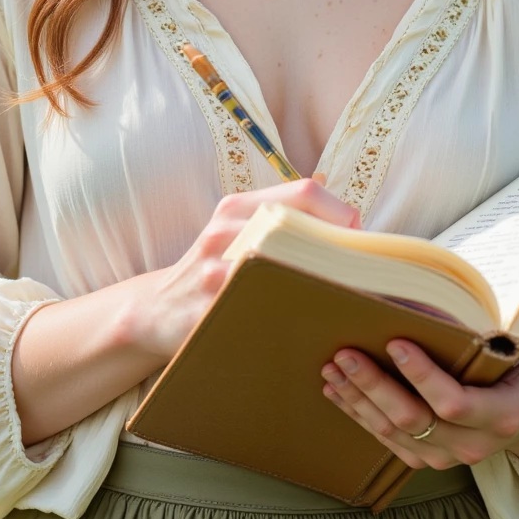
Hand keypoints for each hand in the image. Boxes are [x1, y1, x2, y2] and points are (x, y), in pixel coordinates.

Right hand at [135, 173, 360, 363]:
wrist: (155, 310)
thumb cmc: (213, 268)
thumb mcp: (238, 228)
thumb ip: (284, 214)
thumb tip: (342, 203)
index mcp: (238, 206)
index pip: (303, 191)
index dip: (340, 212)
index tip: (358, 237)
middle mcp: (225, 231)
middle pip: (301, 228)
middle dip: (339, 253)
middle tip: (362, 275)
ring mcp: (214, 272)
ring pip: (285, 271)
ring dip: (322, 286)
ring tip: (345, 301)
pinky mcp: (207, 311)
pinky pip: (261, 312)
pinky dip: (291, 317)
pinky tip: (309, 327)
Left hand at [319, 276, 518, 474]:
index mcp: (504, 417)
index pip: (457, 406)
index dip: (424, 379)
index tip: (396, 341)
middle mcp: (473, 445)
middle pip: (415, 421)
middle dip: (376, 387)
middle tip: (345, 350)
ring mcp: (445, 457)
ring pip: (392, 434)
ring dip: (357, 401)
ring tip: (331, 364)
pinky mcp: (423, 457)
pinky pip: (382, 441)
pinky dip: (355, 414)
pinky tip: (332, 386)